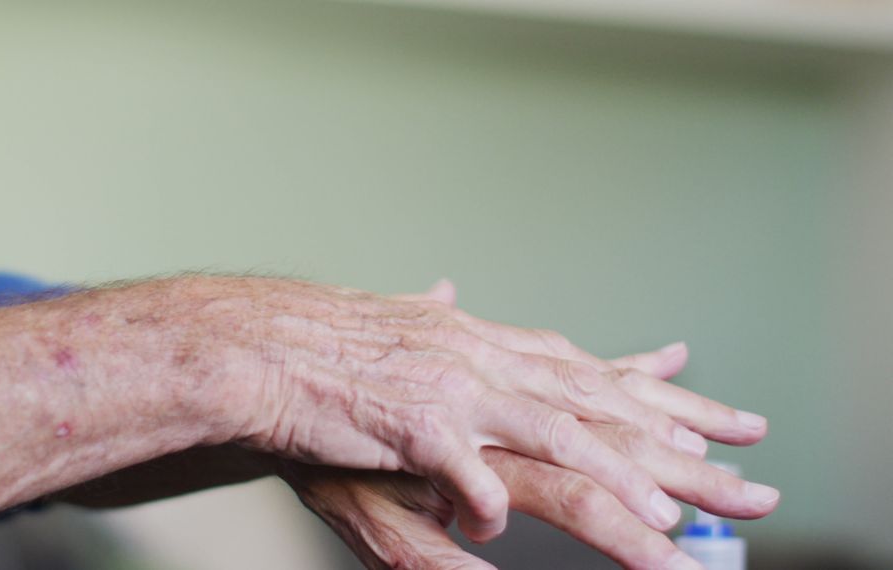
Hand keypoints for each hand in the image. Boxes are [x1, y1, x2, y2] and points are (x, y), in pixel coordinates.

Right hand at [279, 326, 778, 568]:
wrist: (260, 344)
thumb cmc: (323, 343)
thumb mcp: (395, 322)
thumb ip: (435, 314)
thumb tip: (451, 287)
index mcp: (482, 342)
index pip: (585, 366)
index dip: (650, 390)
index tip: (705, 410)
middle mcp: (482, 358)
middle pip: (595, 400)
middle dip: (672, 437)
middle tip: (736, 468)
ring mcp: (452, 389)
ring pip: (554, 434)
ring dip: (612, 478)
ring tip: (663, 520)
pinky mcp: (412, 425)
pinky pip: (464, 473)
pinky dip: (485, 506)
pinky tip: (497, 532)